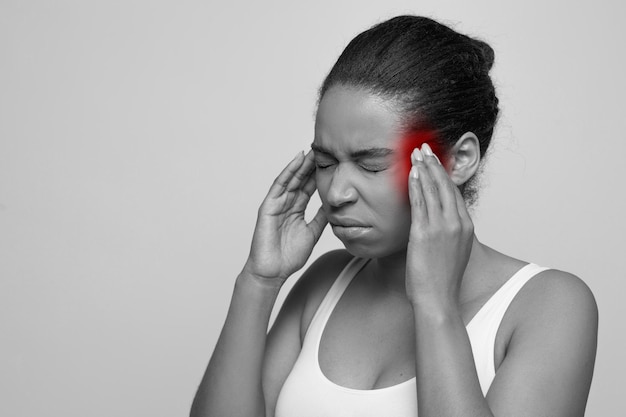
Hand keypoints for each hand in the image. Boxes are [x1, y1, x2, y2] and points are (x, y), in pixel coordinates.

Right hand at [242, 150, 327, 283]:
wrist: (273, 271)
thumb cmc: (288, 256)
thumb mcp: (312, 233)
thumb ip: (321, 219)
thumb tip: (334, 206)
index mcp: (296, 210)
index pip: (308, 187)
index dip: (319, 175)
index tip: (332, 162)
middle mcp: (286, 204)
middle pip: (300, 180)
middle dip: (311, 165)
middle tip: (324, 150)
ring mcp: (277, 204)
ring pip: (291, 179)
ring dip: (301, 164)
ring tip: (313, 150)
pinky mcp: (268, 207)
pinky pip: (279, 185)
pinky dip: (287, 172)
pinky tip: (296, 161)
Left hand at [405, 143, 473, 306]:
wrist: (438, 300)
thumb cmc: (441, 281)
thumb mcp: (451, 253)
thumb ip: (447, 235)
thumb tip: (436, 225)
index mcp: (466, 228)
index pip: (454, 194)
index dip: (444, 175)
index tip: (435, 162)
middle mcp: (457, 224)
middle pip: (445, 186)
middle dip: (434, 165)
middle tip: (425, 149)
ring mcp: (442, 227)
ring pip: (433, 190)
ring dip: (424, 169)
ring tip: (416, 153)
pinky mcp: (425, 233)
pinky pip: (420, 202)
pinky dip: (416, 185)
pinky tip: (411, 173)